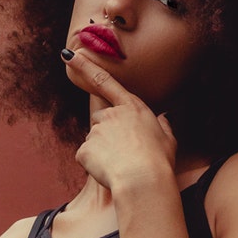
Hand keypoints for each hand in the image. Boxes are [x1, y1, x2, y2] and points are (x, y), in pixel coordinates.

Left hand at [65, 51, 175, 190]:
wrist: (143, 181)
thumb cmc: (159, 161)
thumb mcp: (168, 140)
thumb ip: (163, 126)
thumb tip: (163, 119)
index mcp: (132, 107)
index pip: (104, 81)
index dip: (84, 66)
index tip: (69, 55)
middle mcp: (111, 114)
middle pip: (101, 120)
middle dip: (108, 134)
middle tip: (125, 152)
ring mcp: (96, 131)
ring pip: (94, 141)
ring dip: (103, 151)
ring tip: (122, 165)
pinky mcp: (84, 149)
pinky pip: (87, 158)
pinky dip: (95, 166)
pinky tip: (110, 172)